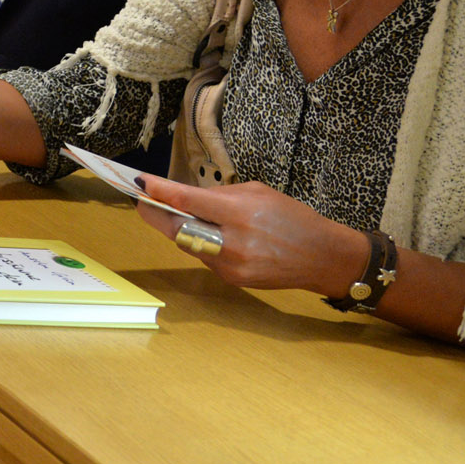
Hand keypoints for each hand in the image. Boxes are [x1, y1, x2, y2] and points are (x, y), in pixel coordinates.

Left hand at [134, 175, 370, 297]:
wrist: (322, 257)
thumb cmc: (292, 218)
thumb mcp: (259, 193)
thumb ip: (221, 195)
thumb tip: (188, 197)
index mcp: (240, 213)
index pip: (189, 202)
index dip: (161, 193)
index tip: (142, 183)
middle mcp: (233, 242)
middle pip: (179, 229)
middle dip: (157, 215)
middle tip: (143, 201)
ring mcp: (231, 265)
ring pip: (189, 245)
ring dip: (181, 229)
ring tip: (176, 213)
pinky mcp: (233, 280)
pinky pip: (206, 258)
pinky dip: (202, 244)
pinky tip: (211, 236)